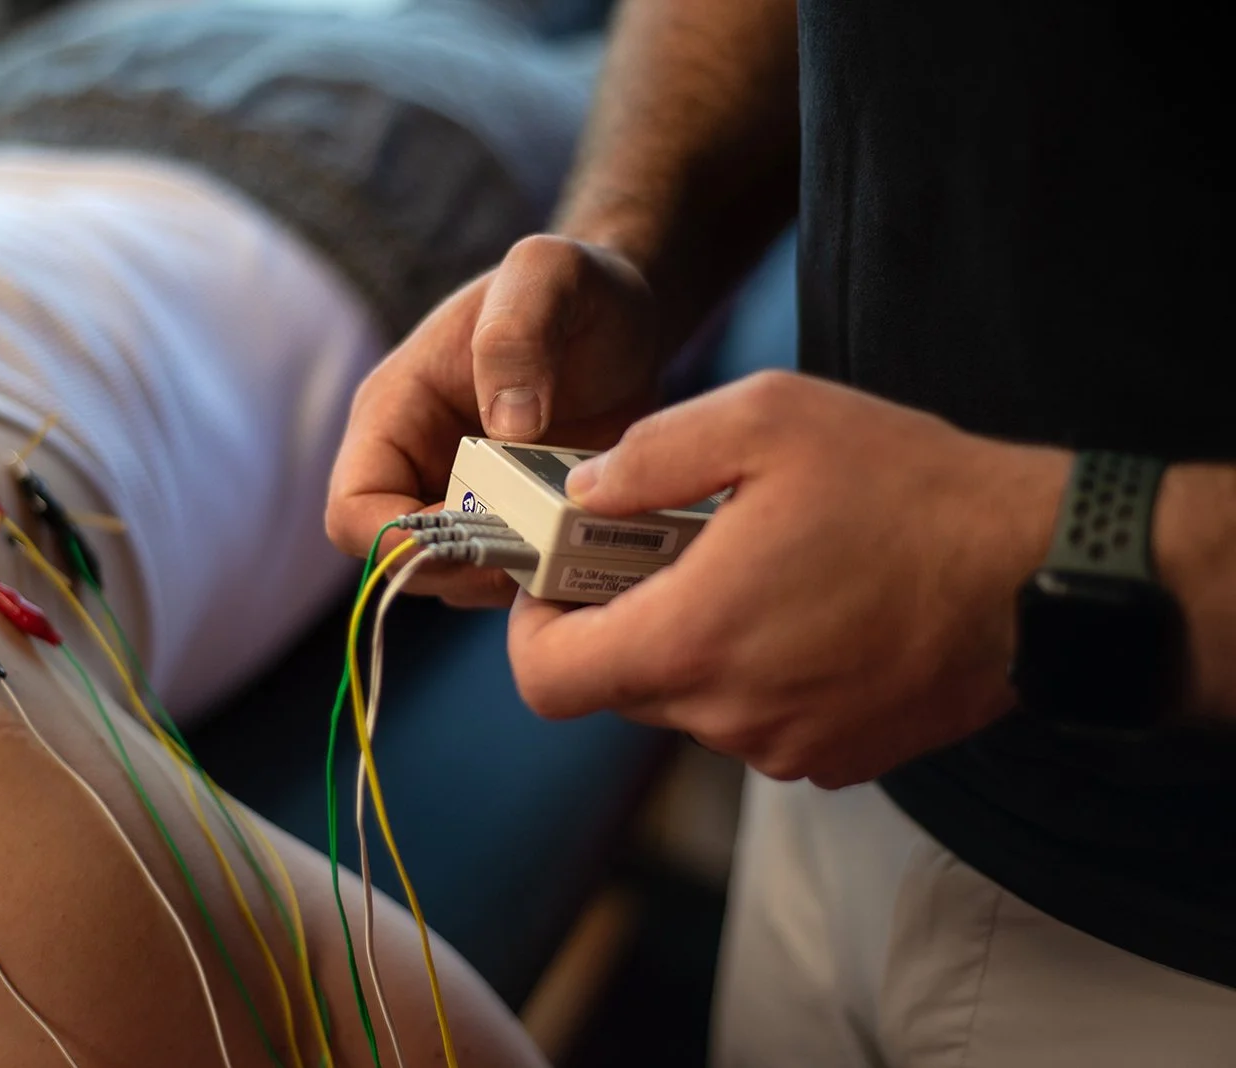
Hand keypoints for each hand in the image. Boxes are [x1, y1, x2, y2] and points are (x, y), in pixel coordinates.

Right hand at [326, 235, 659, 606]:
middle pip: (403, 562)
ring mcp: (463, 502)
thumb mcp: (548, 275)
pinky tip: (590, 541)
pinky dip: (543, 577)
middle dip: (465, 565)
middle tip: (542, 539)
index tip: (480, 532)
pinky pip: (508, 579)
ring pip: (456, 581)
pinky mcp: (512, 525)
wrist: (628, 316)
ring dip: (509, 576)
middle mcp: (417, 467)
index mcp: (395, 412)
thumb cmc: (578, 289)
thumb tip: (507, 426)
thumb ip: (517, 332)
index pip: (352, 512)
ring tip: (572, 532)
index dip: (402, 542)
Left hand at [507, 371, 1070, 786]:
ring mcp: (784, 746)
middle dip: (620, 616)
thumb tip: (582, 492)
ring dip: (695, 639)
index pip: (546, 680)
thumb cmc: (907, 488)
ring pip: (689, 700)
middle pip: (617, 684)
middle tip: (663, 546)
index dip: (532, 629)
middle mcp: (727, 714)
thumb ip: (649, 456)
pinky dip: (754, 669)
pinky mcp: (836, 756)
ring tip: (750, 566)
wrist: (1042, 572)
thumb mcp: (766, 420)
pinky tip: (805, 606)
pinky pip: (754, 718)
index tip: (559, 579)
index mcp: (691, 640)